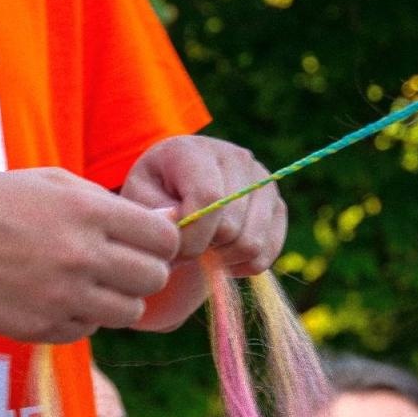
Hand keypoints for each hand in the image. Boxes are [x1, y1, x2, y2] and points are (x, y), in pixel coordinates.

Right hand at [0, 168, 179, 343]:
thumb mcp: (52, 183)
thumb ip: (113, 204)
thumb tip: (168, 220)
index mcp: (87, 212)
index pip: (164, 237)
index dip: (161, 241)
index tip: (146, 242)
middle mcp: (81, 256)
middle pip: (154, 278)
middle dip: (144, 272)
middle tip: (120, 264)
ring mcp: (62, 298)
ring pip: (129, 312)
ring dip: (117, 299)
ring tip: (88, 282)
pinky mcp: (43, 329)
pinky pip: (89, 330)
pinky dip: (81, 317)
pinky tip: (55, 296)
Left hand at [118, 135, 286, 275]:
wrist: (177, 189)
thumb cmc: (153, 195)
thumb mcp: (140, 199)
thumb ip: (156, 213)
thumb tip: (183, 225)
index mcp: (195, 150)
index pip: (209, 198)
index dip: (191, 235)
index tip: (172, 250)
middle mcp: (236, 158)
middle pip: (231, 226)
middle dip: (203, 249)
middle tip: (184, 247)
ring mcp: (262, 181)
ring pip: (252, 244)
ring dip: (222, 259)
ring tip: (203, 248)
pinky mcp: (278, 207)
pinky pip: (266, 254)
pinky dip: (242, 265)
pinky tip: (222, 255)